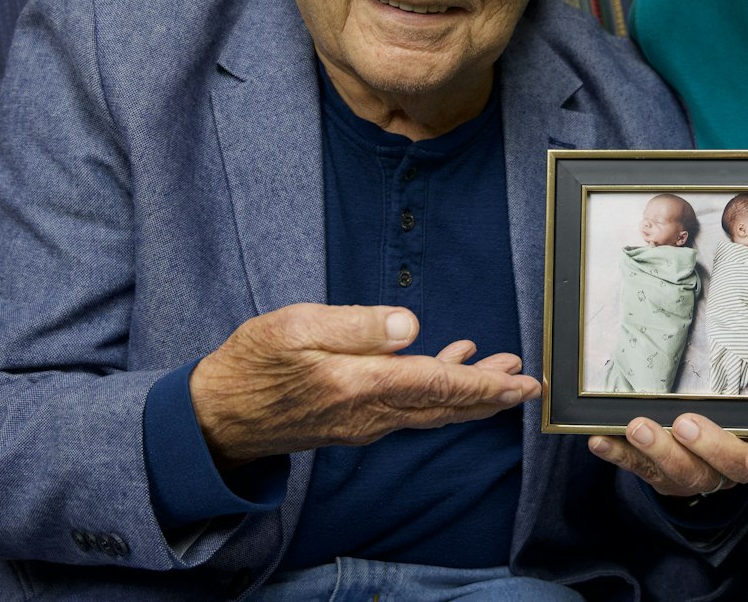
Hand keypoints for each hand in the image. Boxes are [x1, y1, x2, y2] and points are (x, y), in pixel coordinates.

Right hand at [189, 303, 539, 467]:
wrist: (218, 416)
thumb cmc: (252, 364)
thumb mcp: (295, 327)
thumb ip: (354, 325)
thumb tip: (408, 324)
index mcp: (360, 385)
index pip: (436, 385)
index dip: (484, 384)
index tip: (522, 384)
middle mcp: (370, 412)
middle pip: (445, 404)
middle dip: (491, 394)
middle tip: (529, 383)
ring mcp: (364, 421)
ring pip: (431, 408)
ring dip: (469, 391)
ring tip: (502, 370)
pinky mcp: (355, 420)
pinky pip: (409, 408)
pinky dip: (436, 389)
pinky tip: (444, 364)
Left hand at [586, 413, 747, 497]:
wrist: (703, 443)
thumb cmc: (733, 412)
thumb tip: (746, 353)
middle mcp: (731, 471)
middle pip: (726, 468)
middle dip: (705, 446)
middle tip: (685, 423)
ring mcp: (697, 480)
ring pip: (682, 474)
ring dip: (658, 451)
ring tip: (637, 427)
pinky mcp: (664, 481)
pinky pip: (642, 471)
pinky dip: (620, 455)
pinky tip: (600, 441)